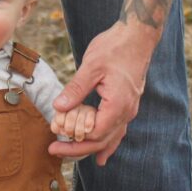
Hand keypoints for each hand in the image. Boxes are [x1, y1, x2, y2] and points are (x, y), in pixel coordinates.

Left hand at [48, 21, 159, 165]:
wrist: (138, 35)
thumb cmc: (115, 47)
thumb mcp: (91, 66)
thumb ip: (76, 89)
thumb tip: (58, 108)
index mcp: (118, 104)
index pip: (96, 134)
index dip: (74, 141)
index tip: (55, 142)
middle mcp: (127, 111)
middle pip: (102, 141)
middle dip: (77, 148)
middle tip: (54, 151)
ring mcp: (129, 109)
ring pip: (110, 138)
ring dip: (90, 147)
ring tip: (69, 153)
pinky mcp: (127, 104)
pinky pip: (117, 130)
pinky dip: (107, 143)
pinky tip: (101, 155)